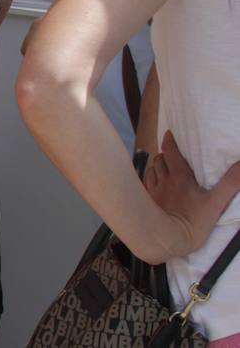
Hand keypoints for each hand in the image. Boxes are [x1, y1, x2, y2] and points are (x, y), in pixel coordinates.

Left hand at [143, 130, 239, 258]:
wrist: (166, 239)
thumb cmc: (193, 222)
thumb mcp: (216, 203)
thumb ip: (230, 184)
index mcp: (179, 177)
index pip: (170, 152)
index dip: (170, 141)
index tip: (170, 134)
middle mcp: (163, 180)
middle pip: (159, 160)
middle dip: (164, 154)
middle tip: (171, 154)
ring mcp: (153, 191)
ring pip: (151, 171)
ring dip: (156, 166)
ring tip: (163, 168)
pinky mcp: (147, 202)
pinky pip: (145, 185)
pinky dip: (150, 180)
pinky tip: (154, 184)